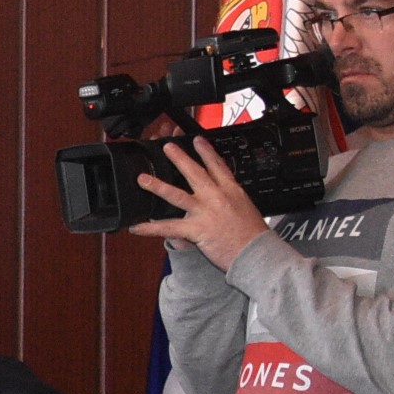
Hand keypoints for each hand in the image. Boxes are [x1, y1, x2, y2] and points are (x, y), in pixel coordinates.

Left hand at [127, 136, 269, 268]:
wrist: (257, 252)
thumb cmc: (255, 235)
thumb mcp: (247, 209)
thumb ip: (232, 200)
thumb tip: (225, 199)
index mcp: (232, 191)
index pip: (218, 166)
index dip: (206, 152)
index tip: (198, 140)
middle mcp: (217, 197)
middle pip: (195, 173)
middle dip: (179, 158)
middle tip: (168, 147)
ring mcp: (205, 211)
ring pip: (176, 195)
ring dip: (157, 186)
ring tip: (142, 179)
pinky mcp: (196, 229)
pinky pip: (168, 228)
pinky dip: (150, 229)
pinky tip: (135, 228)